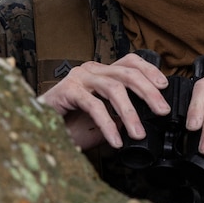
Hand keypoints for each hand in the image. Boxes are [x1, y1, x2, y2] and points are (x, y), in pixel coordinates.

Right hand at [38, 53, 168, 150]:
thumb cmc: (71, 124)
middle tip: (162, 111)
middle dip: (148, 92)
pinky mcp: (67, 90)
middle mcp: (92, 70)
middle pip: (127, 73)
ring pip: (113, 88)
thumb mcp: (104, 119)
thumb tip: (147, 122)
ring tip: (138, 133)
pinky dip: (108, 125)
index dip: (149, 70)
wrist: (38, 128)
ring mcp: (79, 78)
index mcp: (102, 72)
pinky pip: (94, 106)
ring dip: (130, 112)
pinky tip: (115, 140)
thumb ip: (121, 116)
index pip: (130, 62)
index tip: (165, 86)